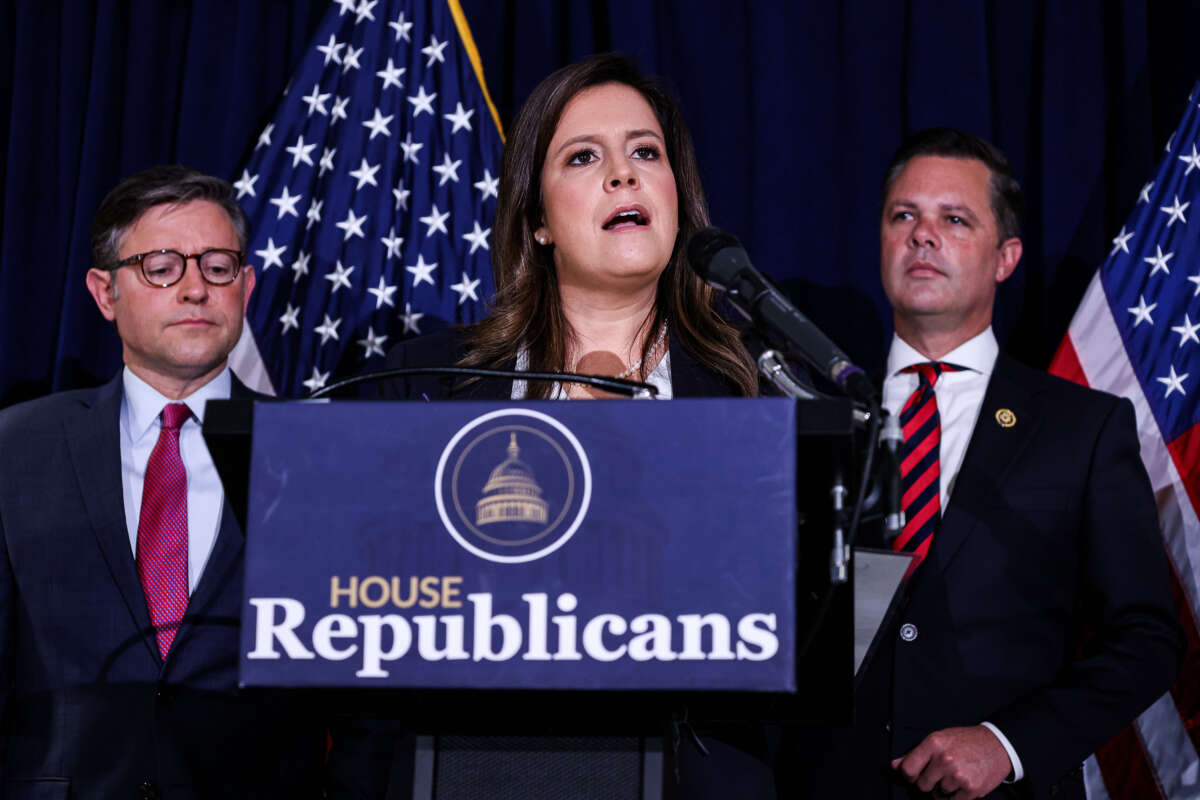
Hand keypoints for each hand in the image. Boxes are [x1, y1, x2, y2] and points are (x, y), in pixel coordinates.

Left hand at [891, 725, 1012, 798]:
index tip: (914, 775)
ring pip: (938, 795)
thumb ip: (915, 754)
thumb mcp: (938, 740)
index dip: (909, 776)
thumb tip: (893, 766)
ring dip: (944, 789)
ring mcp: (958, 775)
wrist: (997, 745)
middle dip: (928, 783)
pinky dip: (956, 797)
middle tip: (940, 773)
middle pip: (922, 786)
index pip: (908, 770)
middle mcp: (944, 759)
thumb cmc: (965, 741)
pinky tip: (963, 783)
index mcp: (933, 743)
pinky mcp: (971, 789)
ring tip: (955, 775)